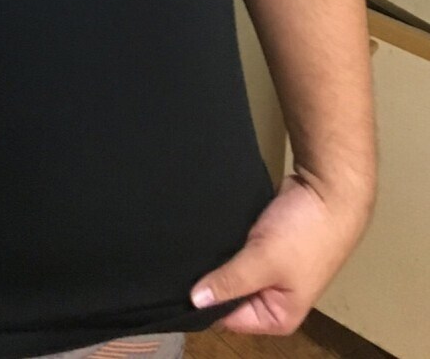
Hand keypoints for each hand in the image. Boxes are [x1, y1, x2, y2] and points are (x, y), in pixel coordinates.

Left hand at [188, 171, 374, 334]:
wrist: (328, 190)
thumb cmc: (303, 234)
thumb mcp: (263, 260)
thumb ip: (230, 281)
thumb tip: (194, 301)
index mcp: (278, 316)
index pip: (229, 318)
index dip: (206, 303)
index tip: (180, 284)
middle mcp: (273, 298)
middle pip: (229, 294)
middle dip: (210, 278)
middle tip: (181, 261)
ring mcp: (268, 270)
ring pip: (231, 269)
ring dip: (216, 258)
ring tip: (189, 246)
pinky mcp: (263, 244)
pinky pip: (236, 250)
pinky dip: (225, 243)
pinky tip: (204, 234)